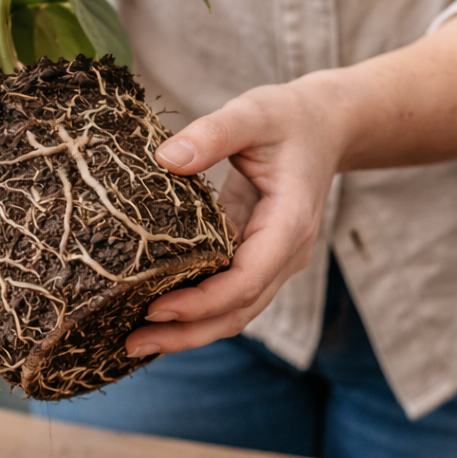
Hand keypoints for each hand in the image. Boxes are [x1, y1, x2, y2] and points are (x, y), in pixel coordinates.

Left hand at [125, 79, 346, 357]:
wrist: (326, 126)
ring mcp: (273, 262)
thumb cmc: (289, 118)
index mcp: (289, 224)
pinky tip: (153, 314)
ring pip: (233, 312)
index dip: (202, 302)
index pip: (246, 280)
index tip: (155, 308)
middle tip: (131, 344)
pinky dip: (193, 311)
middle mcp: (285, 254)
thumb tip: (165, 159)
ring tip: (134, 343)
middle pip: (238, 311)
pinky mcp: (254, 258)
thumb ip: (213, 133)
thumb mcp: (253, 113)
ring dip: (187, 332)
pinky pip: (225, 295)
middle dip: (187, 333)